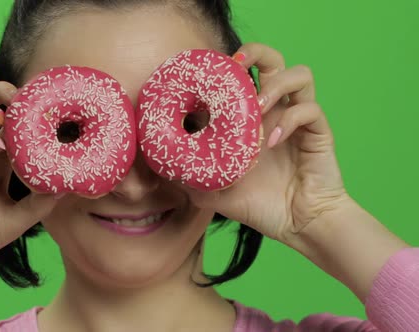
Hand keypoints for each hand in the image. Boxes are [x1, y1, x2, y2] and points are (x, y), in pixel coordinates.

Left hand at [183, 43, 348, 244]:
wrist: (298, 225)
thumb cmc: (258, 205)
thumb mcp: (213, 192)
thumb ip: (189, 178)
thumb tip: (160, 169)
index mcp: (251, 118)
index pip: (242, 76)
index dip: (225, 67)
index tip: (205, 75)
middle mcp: (275, 111)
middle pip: (273, 59)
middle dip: (255, 52)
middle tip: (236, 65)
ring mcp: (298, 119)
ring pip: (299, 75)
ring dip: (275, 85)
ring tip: (257, 108)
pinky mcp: (318, 133)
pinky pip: (309, 110)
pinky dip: (289, 119)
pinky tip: (272, 141)